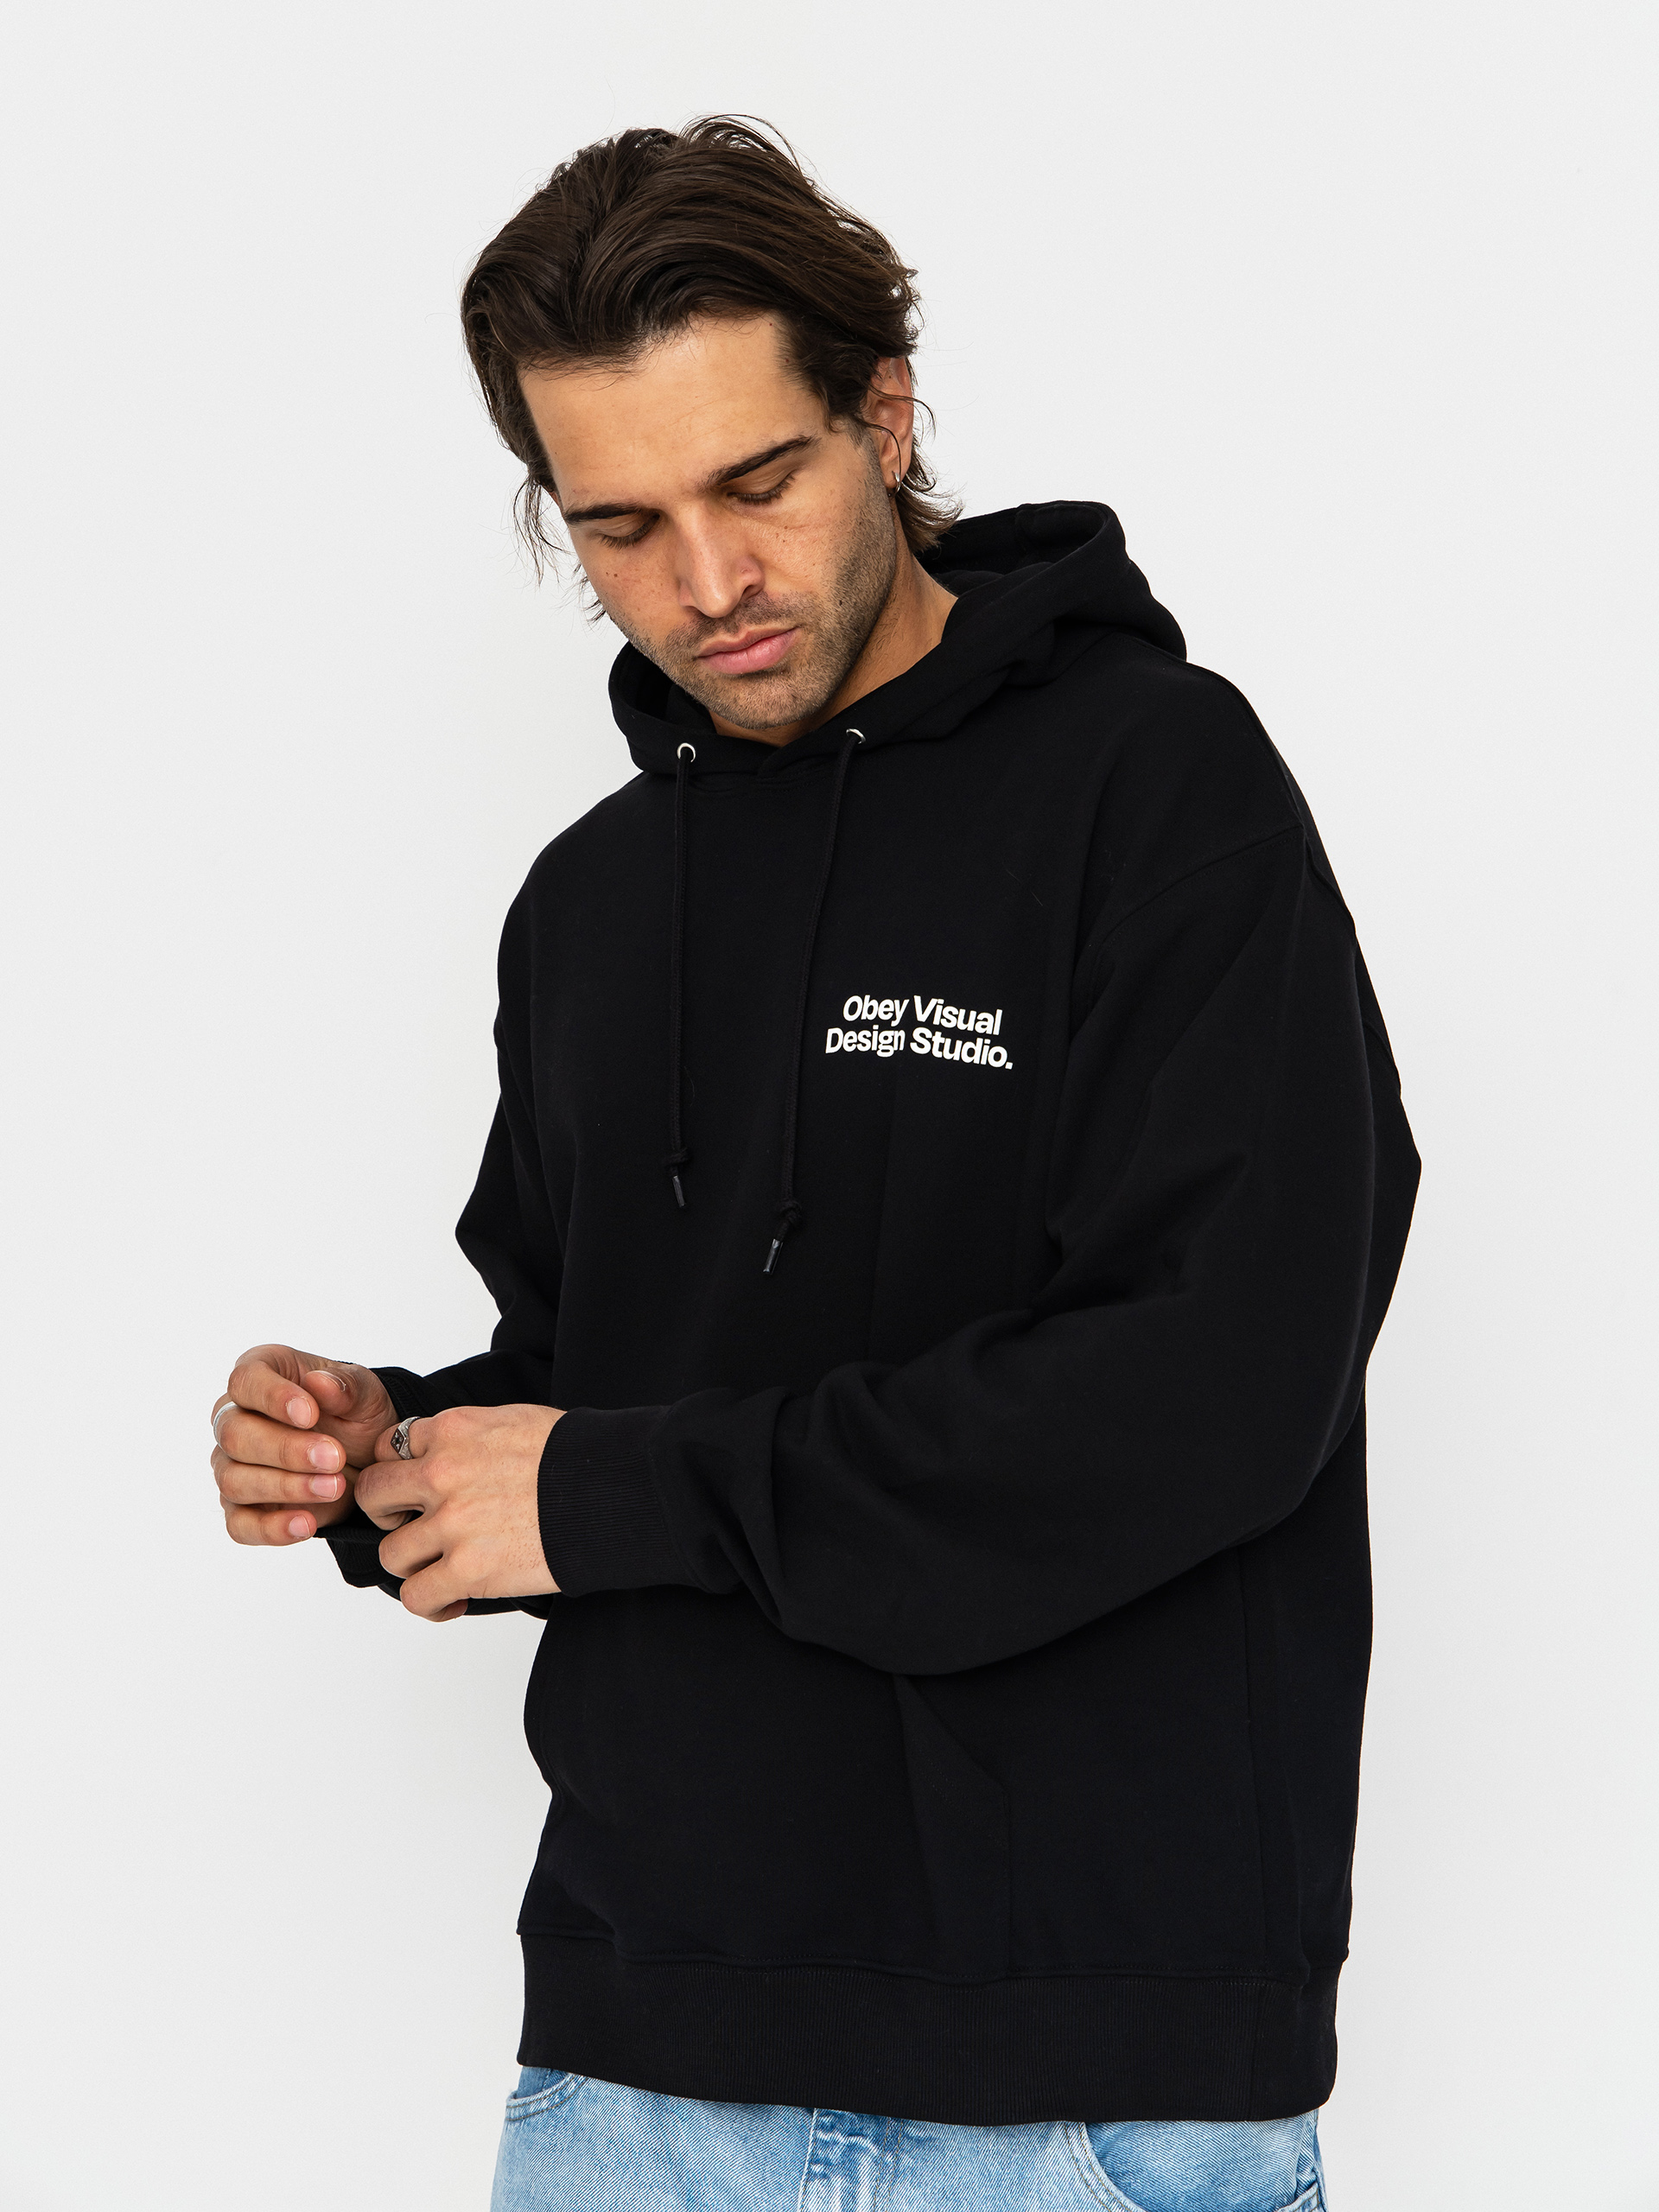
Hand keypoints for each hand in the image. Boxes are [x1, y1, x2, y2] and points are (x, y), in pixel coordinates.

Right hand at [212, 1345, 394, 1546]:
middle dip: (286, 1449)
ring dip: (286, 1487)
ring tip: (335, 1487)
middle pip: (234, 1434)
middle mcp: (235, 1419)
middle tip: (335, 1457)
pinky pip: (239, 1524)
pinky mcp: (241, 1508)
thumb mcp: (366, 1395)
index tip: (310, 1415)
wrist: (369, 1461)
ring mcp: (232, 1465)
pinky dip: (271, 1528)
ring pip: (234, 1480)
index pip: (245, 1380)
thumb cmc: (357, 1416)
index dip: (272, 1397)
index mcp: (261, 1375)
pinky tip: (307, 1525)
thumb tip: (319, 1382)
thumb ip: (347, 1386)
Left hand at [355, 1403, 562, 1621]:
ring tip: (440, 1569)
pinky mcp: (467, 1569)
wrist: (615, 1490)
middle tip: (414, 1527)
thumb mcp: (515, 1422)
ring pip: (390, 1553)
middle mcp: (443, 1472)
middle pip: (373, 1496)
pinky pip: (415, 1596)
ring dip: (413, 1564)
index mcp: (454, 1430)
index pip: (390, 1448)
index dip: (400, 1472)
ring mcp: (452, 1523)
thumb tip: (457, 1454)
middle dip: (388, 1515)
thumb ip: (472, 1438)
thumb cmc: (579, 1456)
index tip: (414, 1490)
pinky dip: (430, 1603)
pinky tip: (451, 1600)